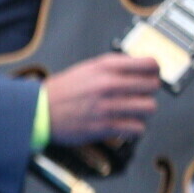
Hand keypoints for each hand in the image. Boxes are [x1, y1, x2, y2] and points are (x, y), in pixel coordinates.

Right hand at [43, 53, 159, 145]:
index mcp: (106, 67)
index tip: (151, 75)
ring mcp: (108, 106)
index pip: (150, 63)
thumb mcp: (88, 68)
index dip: (154, 70)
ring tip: (133, 111)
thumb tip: (141, 69)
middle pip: (153, 86)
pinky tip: (125, 124)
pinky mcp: (105, 127)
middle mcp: (109, 84)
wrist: (39, 110)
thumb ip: (115, 67)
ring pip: (149, 108)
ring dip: (144, 111)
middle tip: (140, 95)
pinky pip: (137, 128)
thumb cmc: (62, 90)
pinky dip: (135, 128)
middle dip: (148, 91)